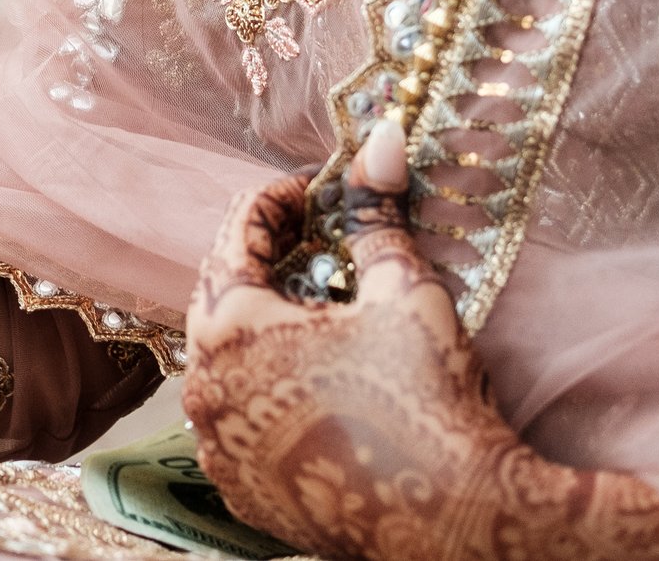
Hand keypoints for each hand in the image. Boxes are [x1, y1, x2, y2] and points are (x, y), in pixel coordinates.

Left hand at [181, 119, 658, 560]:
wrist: (454, 520)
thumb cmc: (426, 397)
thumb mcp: (402, 290)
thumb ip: (376, 214)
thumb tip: (381, 139)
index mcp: (230, 326)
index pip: (235, 234)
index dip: (276, 201)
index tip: (313, 191)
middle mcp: (204, 387)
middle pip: (222, 296)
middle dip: (266, 261)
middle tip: (314, 243)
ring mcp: (217, 446)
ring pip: (226, 362)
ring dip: (262, 329)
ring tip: (316, 312)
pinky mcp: (242, 491)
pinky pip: (239, 421)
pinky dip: (265, 392)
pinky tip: (312, 382)